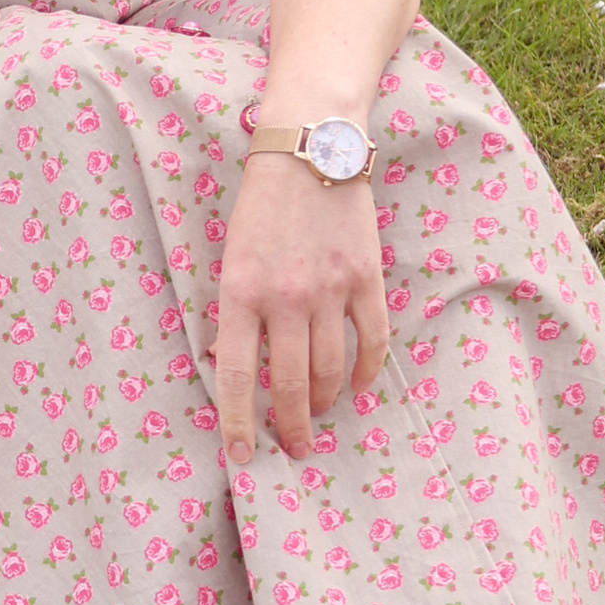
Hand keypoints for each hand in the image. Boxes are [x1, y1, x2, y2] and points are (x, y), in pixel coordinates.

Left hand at [214, 152, 388, 460]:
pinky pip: (373, 341)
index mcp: (239, 293)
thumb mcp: (230, 257)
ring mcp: (330, 289)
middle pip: (288, 384)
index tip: (246, 456)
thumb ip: (235, 311)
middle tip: (297, 448)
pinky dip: (368, 372)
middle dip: (292, 426)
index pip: (236, 377)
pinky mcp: (366, 277)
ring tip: (320, 415)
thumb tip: (240, 369)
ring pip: (331, 369)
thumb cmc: (261, 205)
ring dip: (325, 401)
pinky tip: (360, 388)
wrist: (309, 148)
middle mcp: (285, 298)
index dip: (240, 424)